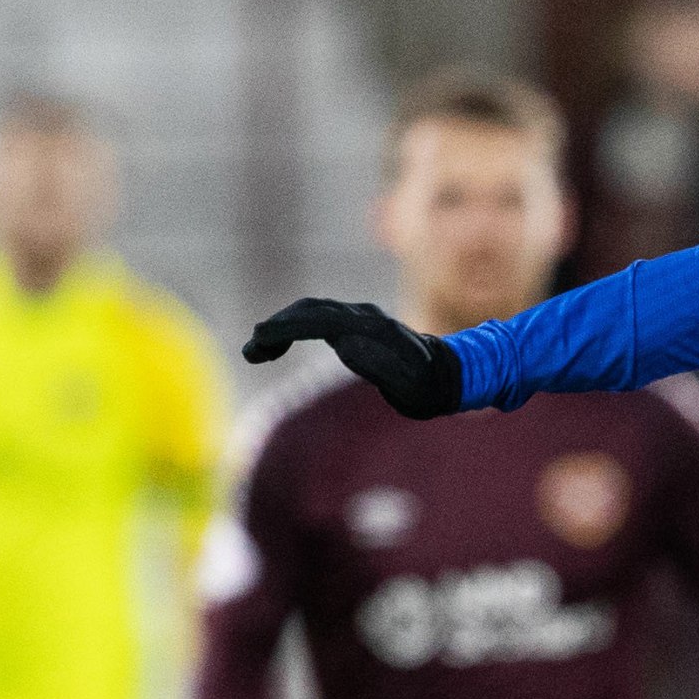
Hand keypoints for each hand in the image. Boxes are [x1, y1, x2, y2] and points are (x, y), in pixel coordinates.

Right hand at [242, 299, 463, 418]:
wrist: (447, 375)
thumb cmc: (428, 387)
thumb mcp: (410, 386)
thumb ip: (382, 366)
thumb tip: (345, 344)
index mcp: (374, 329)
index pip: (323, 320)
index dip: (290, 328)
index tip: (261, 339)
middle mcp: (364, 316)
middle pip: (310, 311)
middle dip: (277, 327)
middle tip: (250, 353)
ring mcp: (358, 317)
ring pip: (309, 313)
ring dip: (279, 328)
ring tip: (254, 353)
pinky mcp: (352, 324)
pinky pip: (315, 320)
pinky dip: (290, 329)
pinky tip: (274, 348)